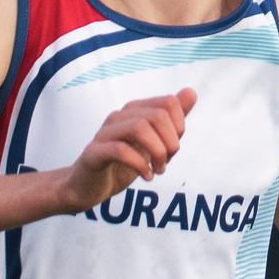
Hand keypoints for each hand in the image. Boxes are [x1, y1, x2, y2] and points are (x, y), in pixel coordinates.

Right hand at [62, 88, 196, 212]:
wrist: (88, 186)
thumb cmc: (122, 163)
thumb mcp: (153, 142)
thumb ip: (171, 119)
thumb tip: (191, 92)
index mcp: (134, 110)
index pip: (168, 103)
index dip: (179, 126)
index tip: (172, 149)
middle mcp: (119, 116)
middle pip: (157, 115)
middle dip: (170, 142)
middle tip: (166, 162)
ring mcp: (104, 133)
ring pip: (139, 128)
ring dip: (157, 153)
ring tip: (158, 170)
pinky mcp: (94, 152)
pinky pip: (120, 150)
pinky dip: (140, 165)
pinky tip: (146, 176)